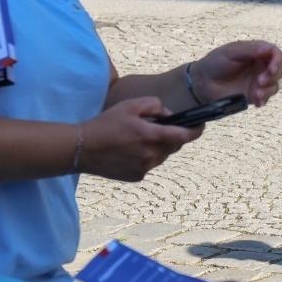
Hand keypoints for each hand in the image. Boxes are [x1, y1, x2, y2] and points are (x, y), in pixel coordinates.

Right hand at [80, 97, 201, 181]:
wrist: (81, 149)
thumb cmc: (106, 124)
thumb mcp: (130, 105)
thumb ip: (155, 105)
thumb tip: (169, 116)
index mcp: (151, 136)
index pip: (185, 136)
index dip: (196, 130)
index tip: (200, 124)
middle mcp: (150, 155)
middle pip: (175, 145)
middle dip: (173, 135)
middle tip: (160, 127)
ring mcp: (144, 168)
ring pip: (163, 155)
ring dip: (159, 146)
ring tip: (141, 138)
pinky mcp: (137, 177)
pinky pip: (151, 164)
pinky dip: (148, 156)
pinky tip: (132, 150)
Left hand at [195, 41, 281, 105]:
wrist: (202, 83)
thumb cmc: (215, 63)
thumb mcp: (231, 52)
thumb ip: (251, 50)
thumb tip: (270, 49)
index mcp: (257, 53)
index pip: (275, 54)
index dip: (277, 61)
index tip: (271, 69)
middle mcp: (261, 66)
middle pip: (279, 70)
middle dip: (273, 77)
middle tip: (260, 82)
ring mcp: (258, 81)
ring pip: (274, 85)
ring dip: (268, 90)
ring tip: (256, 94)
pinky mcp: (254, 95)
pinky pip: (266, 97)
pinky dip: (264, 99)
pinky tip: (257, 102)